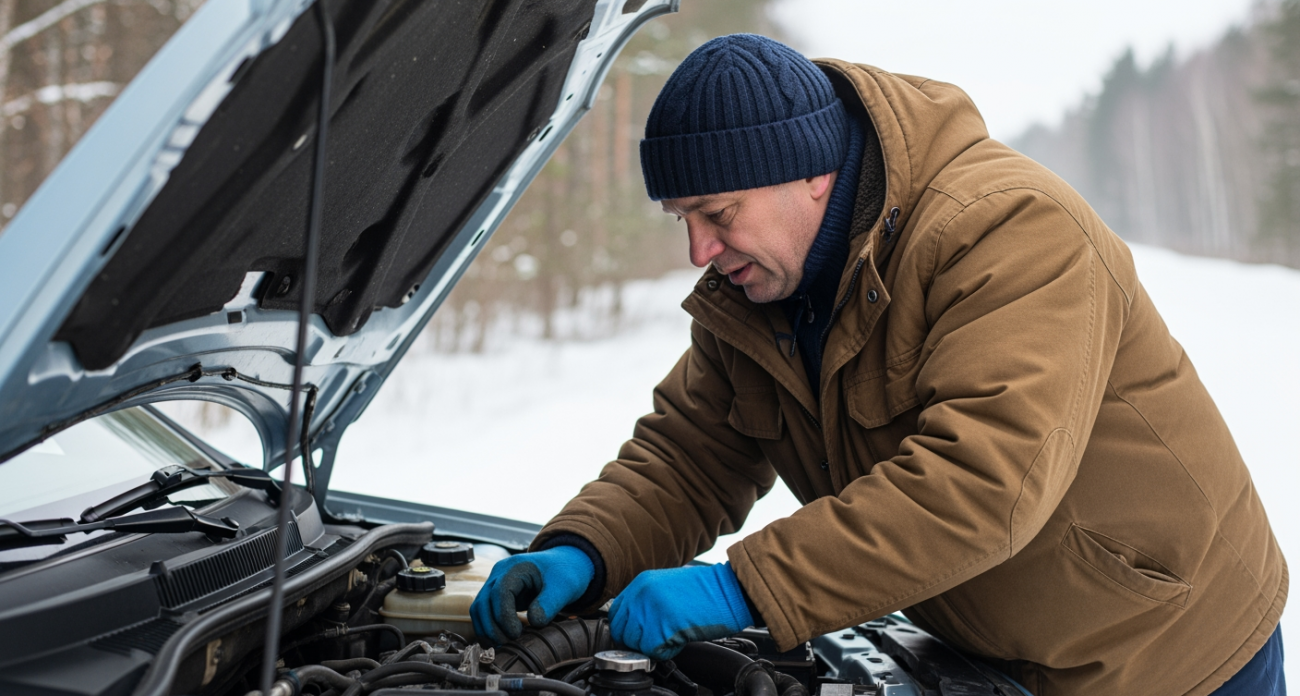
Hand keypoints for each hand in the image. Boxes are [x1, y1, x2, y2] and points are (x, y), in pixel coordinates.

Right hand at [470, 546, 594, 643]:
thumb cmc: (564, 573)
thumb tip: (533, 622)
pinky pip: (484, 613)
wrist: (564, 566)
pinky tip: (501, 640)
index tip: (516, 634)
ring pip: (478, 609)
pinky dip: (488, 628)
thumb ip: (549, 603)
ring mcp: (495, 584)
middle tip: (508, 644)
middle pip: (483, 602)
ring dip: (487, 630)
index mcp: (514, 567)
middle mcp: (499, 574)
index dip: (504, 616)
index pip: (499, 592)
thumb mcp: (563, 587)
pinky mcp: (496, 596)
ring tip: (503, 646)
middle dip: (492, 627)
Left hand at [608, 562, 752, 659]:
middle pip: (621, 631)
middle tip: (657, 639)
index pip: (616, 614)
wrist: (729, 591)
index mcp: (641, 583)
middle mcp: (641, 595)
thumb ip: (646, 602)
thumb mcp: (667, 587)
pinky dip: (665, 652)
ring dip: (651, 646)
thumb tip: (635, 625)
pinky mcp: (662, 628)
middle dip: (637, 641)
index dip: (626, 629)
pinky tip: (679, 640)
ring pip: (635, 643)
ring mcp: (650, 611)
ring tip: (671, 636)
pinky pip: (653, 651)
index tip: (638, 636)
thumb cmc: (705, 591)